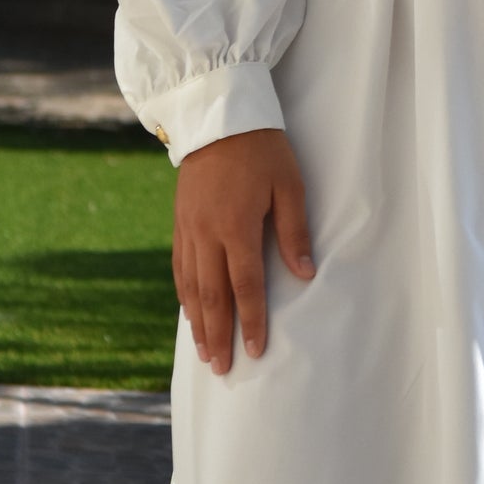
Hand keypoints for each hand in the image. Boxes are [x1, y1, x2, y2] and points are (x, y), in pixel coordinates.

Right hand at [173, 127, 313, 372]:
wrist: (217, 115)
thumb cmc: (262, 149)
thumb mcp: (289, 185)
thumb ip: (294, 232)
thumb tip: (304, 274)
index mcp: (236, 226)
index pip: (245, 286)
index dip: (251, 321)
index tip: (254, 351)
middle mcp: (206, 233)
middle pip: (211, 296)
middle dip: (218, 335)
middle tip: (222, 368)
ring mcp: (188, 229)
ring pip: (190, 286)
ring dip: (197, 323)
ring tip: (205, 351)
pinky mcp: (180, 222)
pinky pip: (179, 267)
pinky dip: (184, 295)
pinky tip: (190, 312)